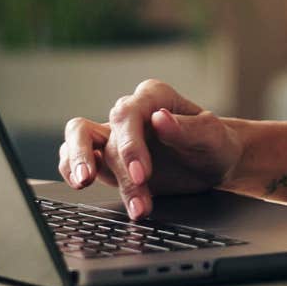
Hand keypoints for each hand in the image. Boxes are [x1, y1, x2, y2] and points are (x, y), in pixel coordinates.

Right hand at [58, 79, 242, 219]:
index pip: (129, 113)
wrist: (213, 165)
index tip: (143, 175)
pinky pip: (75, 156)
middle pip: (104, 128)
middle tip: (128, 188)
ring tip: (83, 185)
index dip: (131, 145)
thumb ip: (188, 128)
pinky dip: (71, 169)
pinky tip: (79, 185)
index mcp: (154, 97)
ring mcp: (114, 135)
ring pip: (79, 138)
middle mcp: (130, 112)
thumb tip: (159, 119)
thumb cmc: (215, 145)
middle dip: (112, 162)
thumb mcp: (213, 138)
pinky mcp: (105, 157)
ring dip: (79, 164)